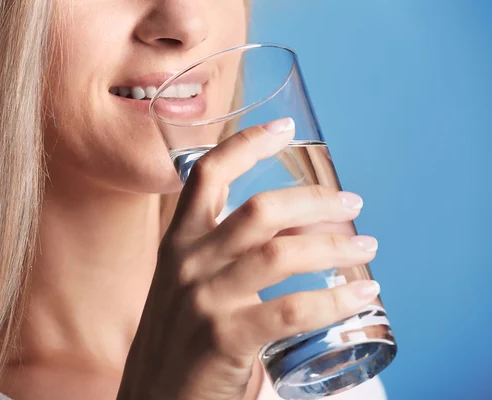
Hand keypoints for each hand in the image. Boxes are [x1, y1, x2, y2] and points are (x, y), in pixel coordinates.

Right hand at [117, 118, 379, 399]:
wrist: (154, 397)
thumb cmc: (179, 338)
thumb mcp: (189, 284)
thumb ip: (223, 256)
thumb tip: (292, 236)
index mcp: (177, 242)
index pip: (208, 174)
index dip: (247, 143)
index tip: (286, 128)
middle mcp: (188, 261)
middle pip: (260, 209)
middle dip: (314, 200)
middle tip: (351, 203)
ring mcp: (204, 299)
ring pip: (282, 254)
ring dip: (334, 246)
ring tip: (366, 247)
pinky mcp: (224, 337)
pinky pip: (291, 310)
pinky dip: (334, 300)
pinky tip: (360, 296)